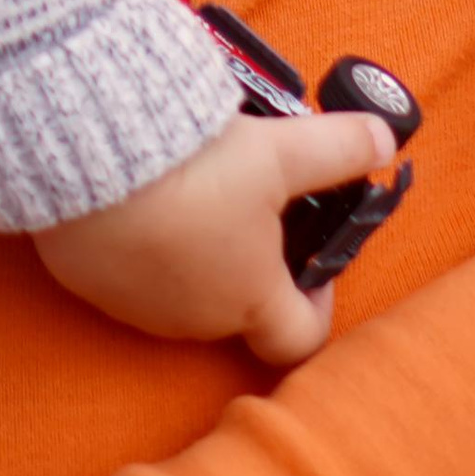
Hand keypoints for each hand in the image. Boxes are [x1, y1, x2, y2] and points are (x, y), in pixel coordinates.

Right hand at [35, 106, 395, 366]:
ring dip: (194, 250)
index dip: (317, 304)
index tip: (316, 264)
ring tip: (191, 188)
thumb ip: (338, 149)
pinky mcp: (92, 285)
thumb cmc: (193, 171)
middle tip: (249, 199)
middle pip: (240, 305)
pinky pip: (127, 273)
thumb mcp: (280, 150)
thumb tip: (386, 138)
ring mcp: (139, 307)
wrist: (88, 164)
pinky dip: (141, 244)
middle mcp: (197, 319)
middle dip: (251, 258)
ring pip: (182, 289)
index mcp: (251, 298)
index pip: (301, 337)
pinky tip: (138, 195)